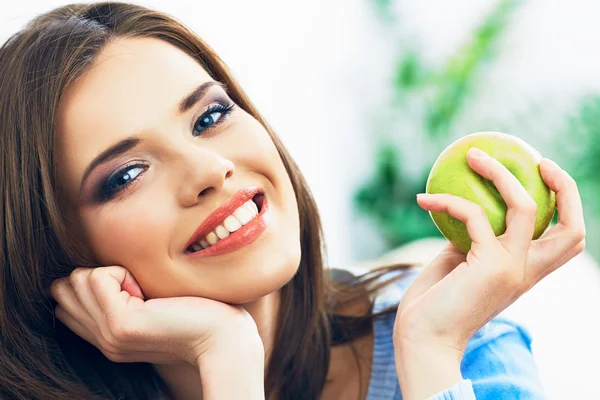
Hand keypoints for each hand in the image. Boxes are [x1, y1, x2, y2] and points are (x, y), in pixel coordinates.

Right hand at [50, 266, 262, 367]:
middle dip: (98, 275)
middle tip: (138, 288)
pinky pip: (97, 276)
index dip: (92, 283)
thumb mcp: (150, 307)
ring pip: (78, 279)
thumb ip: (121, 298)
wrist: (222, 337)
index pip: (66, 303)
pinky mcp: (120, 324)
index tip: (132, 287)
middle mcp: (102, 340)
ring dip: (113, 272)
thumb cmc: (197, 313)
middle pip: (65, 288)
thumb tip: (95, 272)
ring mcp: (108, 335)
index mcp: (108, 337)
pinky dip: (122, 272)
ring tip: (144, 291)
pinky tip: (147, 292)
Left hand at [393, 149, 584, 354]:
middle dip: (565, 187)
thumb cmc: (435, 301)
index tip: (542, 173)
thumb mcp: (460, 261)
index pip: (567, 239)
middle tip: (536, 158)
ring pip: (526, 207)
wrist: (422, 337)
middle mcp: (528, 271)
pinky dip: (448, 201)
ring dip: (499, 173)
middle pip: (574, 229)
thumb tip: (465, 203)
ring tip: (471, 155)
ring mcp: (512, 268)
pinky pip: (473, 215)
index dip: (567, 203)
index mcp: (526, 272)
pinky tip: (423, 199)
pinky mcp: (489, 266)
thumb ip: (473, 236)